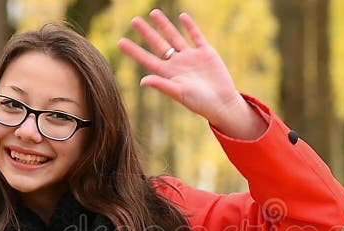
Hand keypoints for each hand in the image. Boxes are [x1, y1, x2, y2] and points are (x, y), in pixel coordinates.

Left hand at [118, 9, 266, 139]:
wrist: (223, 103)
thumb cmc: (200, 104)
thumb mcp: (179, 94)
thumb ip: (162, 85)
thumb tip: (142, 81)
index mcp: (169, 74)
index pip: (147, 59)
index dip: (134, 51)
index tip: (120, 41)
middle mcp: (178, 64)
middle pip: (159, 44)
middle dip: (147, 32)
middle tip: (134, 20)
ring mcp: (192, 57)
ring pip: (175, 37)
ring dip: (165, 25)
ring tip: (154, 13)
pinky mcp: (206, 53)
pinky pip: (196, 36)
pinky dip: (190, 26)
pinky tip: (182, 17)